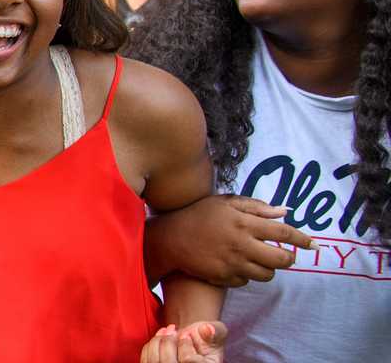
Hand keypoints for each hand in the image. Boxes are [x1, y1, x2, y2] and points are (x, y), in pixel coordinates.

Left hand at [141, 322, 226, 362]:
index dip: (185, 346)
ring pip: (155, 361)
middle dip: (169, 342)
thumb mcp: (217, 331)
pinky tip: (160, 336)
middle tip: (174, 329)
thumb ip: (215, 331)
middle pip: (169, 362)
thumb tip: (207, 328)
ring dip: (158, 341)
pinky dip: (150, 345)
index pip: (188, 361)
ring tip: (167, 330)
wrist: (194, 338)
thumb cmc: (207, 336)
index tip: (187, 335)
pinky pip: (146, 359)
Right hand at [148, 195, 312, 286]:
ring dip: (268, 268)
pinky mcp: (223, 277)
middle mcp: (241, 244)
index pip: (283, 232)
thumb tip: (284, 212)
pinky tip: (236, 264)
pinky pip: (246, 281)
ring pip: (267, 274)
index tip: (314, 244)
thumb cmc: (199, 215)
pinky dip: (246, 274)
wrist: (169, 238)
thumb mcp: (225, 203)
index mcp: (244, 223)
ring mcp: (232, 263)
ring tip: (258, 259)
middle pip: (281, 259)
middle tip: (284, 255)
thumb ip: (256, 207)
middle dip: (288, 258)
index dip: (303, 239)